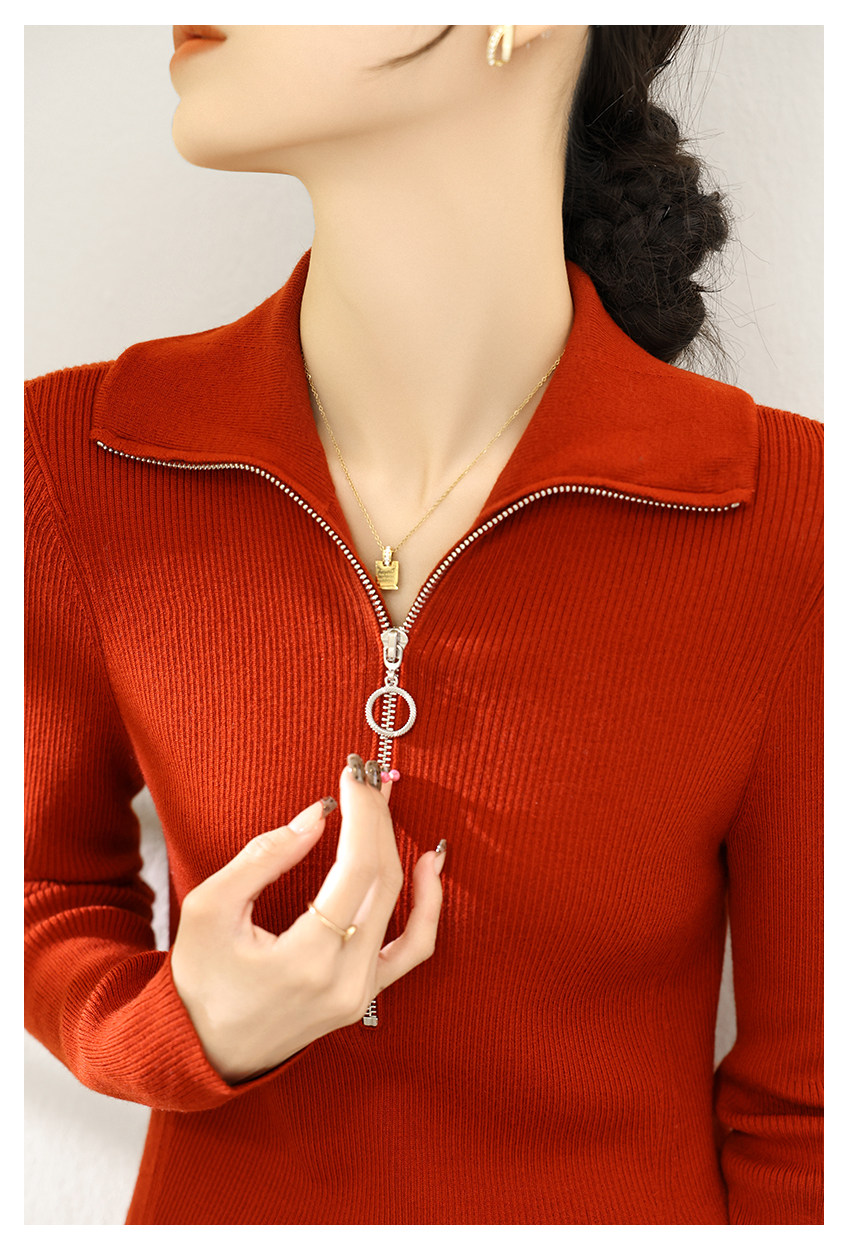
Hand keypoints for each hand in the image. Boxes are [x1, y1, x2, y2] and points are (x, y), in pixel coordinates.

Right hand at [169, 755, 444, 1082]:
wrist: (203, 1051)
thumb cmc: (199, 981)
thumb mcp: (211, 909)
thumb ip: (265, 857)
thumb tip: (318, 815)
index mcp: (306, 959)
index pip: (356, 870)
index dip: (361, 815)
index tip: (350, 776)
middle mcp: (345, 980)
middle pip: (383, 880)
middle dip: (376, 820)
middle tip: (363, 778)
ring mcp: (362, 992)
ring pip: (401, 906)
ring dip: (397, 847)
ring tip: (386, 804)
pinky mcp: (367, 995)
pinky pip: (414, 947)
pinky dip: (428, 904)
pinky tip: (429, 864)